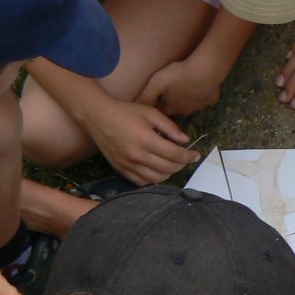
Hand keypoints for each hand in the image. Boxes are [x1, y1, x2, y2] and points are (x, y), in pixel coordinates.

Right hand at [85, 98, 199, 184]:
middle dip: (182, 165)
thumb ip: (170, 127)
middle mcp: (138, 156)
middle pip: (168, 169)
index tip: (196, 155)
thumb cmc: (126, 112)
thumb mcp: (151, 113)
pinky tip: (158, 170)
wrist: (98, 117)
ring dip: (169, 173)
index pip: (175, 155)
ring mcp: (128, 165)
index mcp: (147, 140)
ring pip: (157, 179)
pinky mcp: (121, 170)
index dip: (189, 157)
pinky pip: (142, 182)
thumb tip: (185, 140)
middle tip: (186, 158)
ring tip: (173, 164)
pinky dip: (153, 179)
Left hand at [138, 55, 223, 116]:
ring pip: (192, 106)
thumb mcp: (157, 83)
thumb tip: (133, 108)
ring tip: (187, 91)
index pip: (162, 113)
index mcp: (171, 107)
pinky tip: (203, 88)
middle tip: (172, 95)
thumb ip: (146, 95)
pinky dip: (204, 95)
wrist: (205, 70)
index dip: (159, 109)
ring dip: (189, 101)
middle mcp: (185, 110)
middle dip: (174, 106)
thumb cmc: (178, 76)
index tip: (157, 104)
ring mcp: (200, 106)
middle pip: (177, 111)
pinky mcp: (212, 100)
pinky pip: (206, 100)